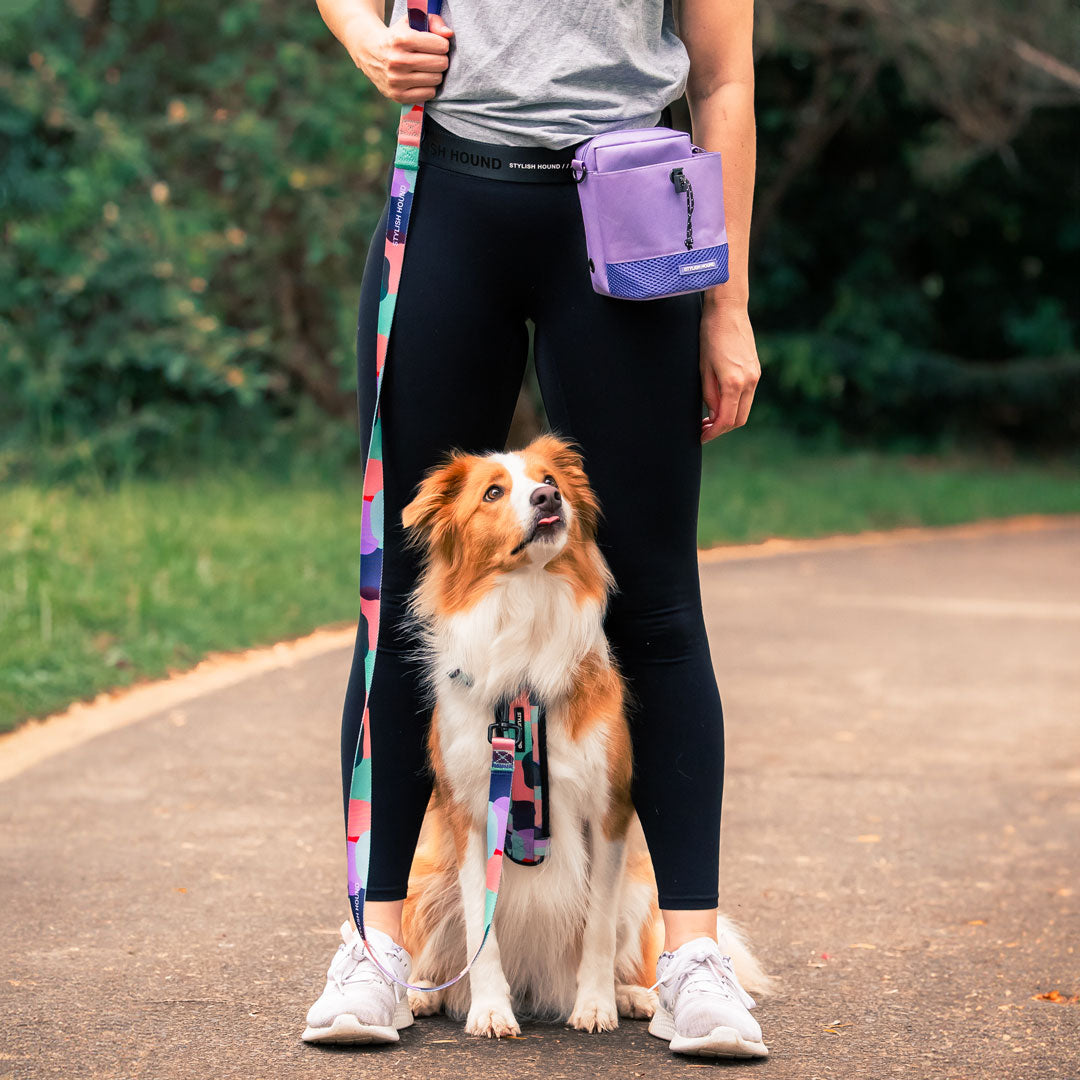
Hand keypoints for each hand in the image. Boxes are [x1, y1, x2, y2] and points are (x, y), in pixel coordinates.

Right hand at [343, 12, 453, 103]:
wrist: (370, 52)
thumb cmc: (397, 37)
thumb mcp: (411, 23)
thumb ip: (433, 22)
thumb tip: (449, 34)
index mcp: (401, 39)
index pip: (440, 46)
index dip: (442, 44)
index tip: (436, 45)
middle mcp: (398, 61)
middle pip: (440, 63)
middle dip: (441, 59)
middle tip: (433, 57)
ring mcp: (396, 80)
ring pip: (436, 79)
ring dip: (435, 73)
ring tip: (426, 68)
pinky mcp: (397, 95)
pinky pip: (429, 94)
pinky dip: (429, 87)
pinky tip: (421, 80)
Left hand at [699, 298, 759, 442]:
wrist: (728, 309)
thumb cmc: (710, 335)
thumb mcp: (703, 368)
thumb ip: (709, 394)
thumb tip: (713, 415)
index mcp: (734, 383)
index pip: (726, 420)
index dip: (713, 433)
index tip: (700, 437)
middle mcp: (749, 381)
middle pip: (739, 419)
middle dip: (721, 429)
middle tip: (703, 430)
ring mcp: (755, 375)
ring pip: (745, 409)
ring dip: (729, 417)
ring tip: (709, 418)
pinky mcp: (756, 369)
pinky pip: (747, 396)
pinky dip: (735, 404)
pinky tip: (720, 402)